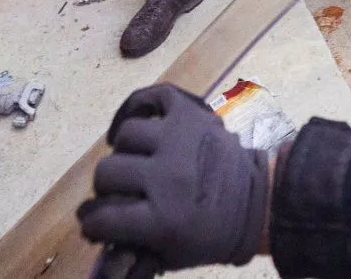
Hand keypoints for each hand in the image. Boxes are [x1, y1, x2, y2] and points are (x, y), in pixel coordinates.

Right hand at [77, 85, 268, 268]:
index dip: (93, 223)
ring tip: (134, 160)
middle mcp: (167, 175)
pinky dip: (138, 105)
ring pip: (126, 136)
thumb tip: (92, 228)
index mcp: (162, 219)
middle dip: (107, 187)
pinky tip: (133, 121)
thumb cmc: (211, 233)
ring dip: (125, 151)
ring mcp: (179, 139)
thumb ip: (130, 245)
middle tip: (119, 190)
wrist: (257, 201)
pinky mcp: (191, 115)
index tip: (94, 222)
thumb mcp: (170, 255)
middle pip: (107, 173)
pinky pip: (153, 96)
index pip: (103, 217)